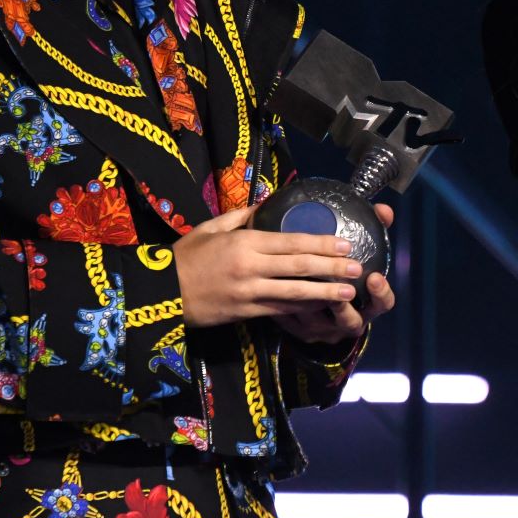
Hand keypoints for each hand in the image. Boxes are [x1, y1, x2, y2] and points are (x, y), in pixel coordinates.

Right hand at [172, 205, 366, 327]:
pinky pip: (279, 310)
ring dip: (324, 293)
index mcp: (244, 243)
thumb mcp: (211, 228)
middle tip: (357, 267)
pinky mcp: (244, 313)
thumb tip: (267, 203)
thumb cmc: (185, 256)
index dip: (321, 244)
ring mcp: (248, 293)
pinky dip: (301, 309)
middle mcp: (250, 268)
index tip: (344, 243)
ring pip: (294, 293)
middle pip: (299, 267)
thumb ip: (242, 216)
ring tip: (348, 292)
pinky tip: (319, 308)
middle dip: (331, 268)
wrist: (160, 293)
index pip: (291, 242)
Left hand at [273, 204, 397, 346]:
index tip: (373, 276)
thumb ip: (374, 233)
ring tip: (301, 286)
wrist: (322, 312)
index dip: (380, 293)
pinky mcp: (300, 333)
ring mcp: (324, 332)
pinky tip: (279, 288)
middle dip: (344, 304)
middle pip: (351, 321)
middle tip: (336, 286)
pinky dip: (288, 306)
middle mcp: (348, 323)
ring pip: (318, 323)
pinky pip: (293, 322)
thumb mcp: (360, 258)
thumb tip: (384, 210)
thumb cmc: (347, 277)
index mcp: (368, 307)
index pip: (383, 304)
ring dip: (311, 305)